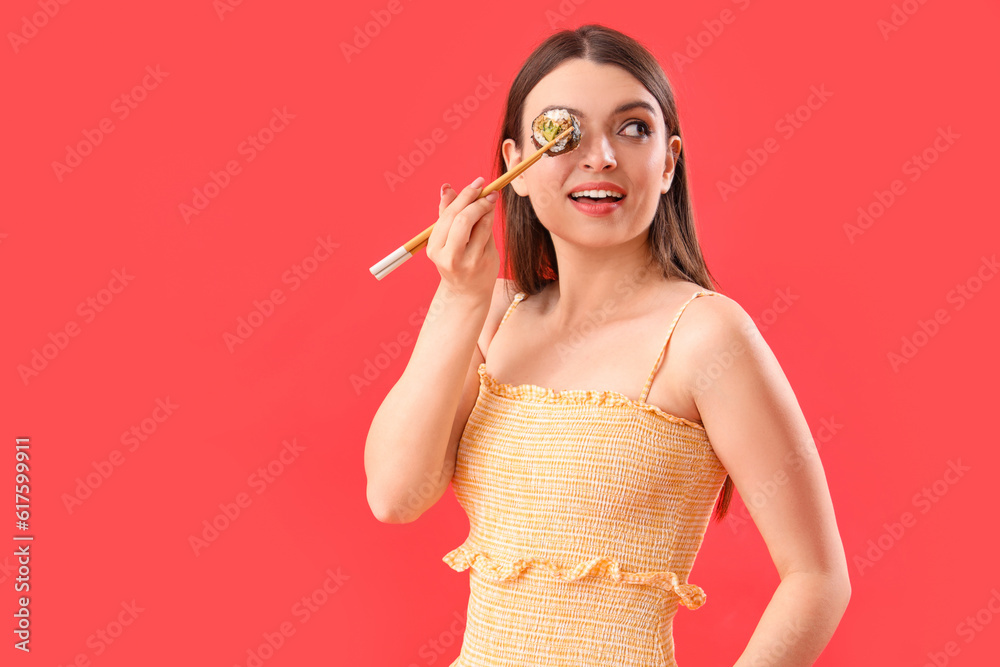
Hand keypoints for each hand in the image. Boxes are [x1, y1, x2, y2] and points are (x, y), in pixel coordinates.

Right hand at [426, 176, 499, 301]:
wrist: (467, 292)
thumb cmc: (456, 259)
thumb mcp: (445, 239)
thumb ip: (447, 213)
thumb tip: (446, 187)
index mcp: (434, 248)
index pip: (448, 216)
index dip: (464, 196)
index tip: (477, 183)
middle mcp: (448, 256)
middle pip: (461, 219)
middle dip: (476, 200)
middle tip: (488, 190)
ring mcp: (467, 261)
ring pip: (478, 225)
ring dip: (486, 208)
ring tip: (491, 200)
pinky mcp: (484, 262)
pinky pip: (488, 234)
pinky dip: (490, 220)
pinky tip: (490, 214)